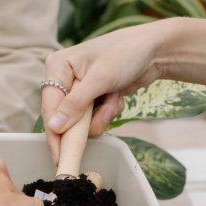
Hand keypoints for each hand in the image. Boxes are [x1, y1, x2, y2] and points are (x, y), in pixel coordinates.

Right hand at [41, 18, 205, 162]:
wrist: (155, 50)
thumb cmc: (125, 53)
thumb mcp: (99, 79)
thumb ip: (75, 105)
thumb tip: (53, 127)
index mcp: (58, 66)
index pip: (50, 107)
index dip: (55, 133)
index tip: (60, 156)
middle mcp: (65, 77)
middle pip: (64, 117)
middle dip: (87, 120)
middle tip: (104, 115)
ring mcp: (80, 88)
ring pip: (82, 120)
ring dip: (101, 115)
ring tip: (114, 99)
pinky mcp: (94, 96)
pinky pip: (95, 117)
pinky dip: (108, 110)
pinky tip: (118, 96)